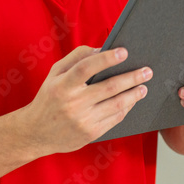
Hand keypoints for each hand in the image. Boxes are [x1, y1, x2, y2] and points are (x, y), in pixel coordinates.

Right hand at [16, 45, 152, 155]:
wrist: (36, 133)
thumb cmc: (49, 98)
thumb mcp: (55, 74)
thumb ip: (76, 58)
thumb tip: (102, 49)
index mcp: (62, 86)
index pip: (86, 68)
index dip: (106, 59)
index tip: (124, 51)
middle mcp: (72, 104)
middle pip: (109, 87)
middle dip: (132, 77)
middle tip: (147, 70)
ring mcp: (83, 120)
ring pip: (116, 104)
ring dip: (134, 94)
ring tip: (144, 86)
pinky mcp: (91, 133)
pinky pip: (115, 118)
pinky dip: (126, 107)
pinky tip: (132, 100)